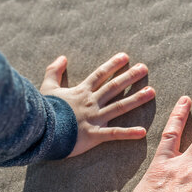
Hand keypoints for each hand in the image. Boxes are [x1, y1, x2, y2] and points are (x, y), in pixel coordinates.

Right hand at [40, 53, 154, 157]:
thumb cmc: (43, 110)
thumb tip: (62, 57)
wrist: (39, 130)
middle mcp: (91, 102)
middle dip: (130, 76)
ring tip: (152, 92)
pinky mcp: (94, 135)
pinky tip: (143, 132)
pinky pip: (114, 134)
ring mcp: (94, 118)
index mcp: (81, 92)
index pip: (100, 75)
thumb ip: (54, 71)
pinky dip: (128, 133)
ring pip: (119, 106)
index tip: (126, 57)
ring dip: (137, 99)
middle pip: (114, 87)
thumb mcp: (46, 87)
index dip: (113, 65)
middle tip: (145, 68)